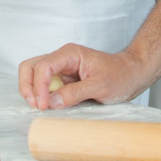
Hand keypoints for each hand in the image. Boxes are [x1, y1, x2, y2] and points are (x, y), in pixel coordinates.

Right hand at [18, 44, 150, 109]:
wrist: (132, 74)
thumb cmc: (121, 75)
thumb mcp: (101, 86)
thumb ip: (75, 93)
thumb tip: (52, 102)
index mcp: (70, 54)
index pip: (43, 66)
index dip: (39, 87)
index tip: (44, 105)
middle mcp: (62, 58)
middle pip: (31, 67)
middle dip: (28, 86)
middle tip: (36, 105)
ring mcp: (61, 69)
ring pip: (34, 75)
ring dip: (32, 91)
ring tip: (41, 107)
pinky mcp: (63, 80)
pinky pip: (44, 86)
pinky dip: (41, 95)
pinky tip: (48, 105)